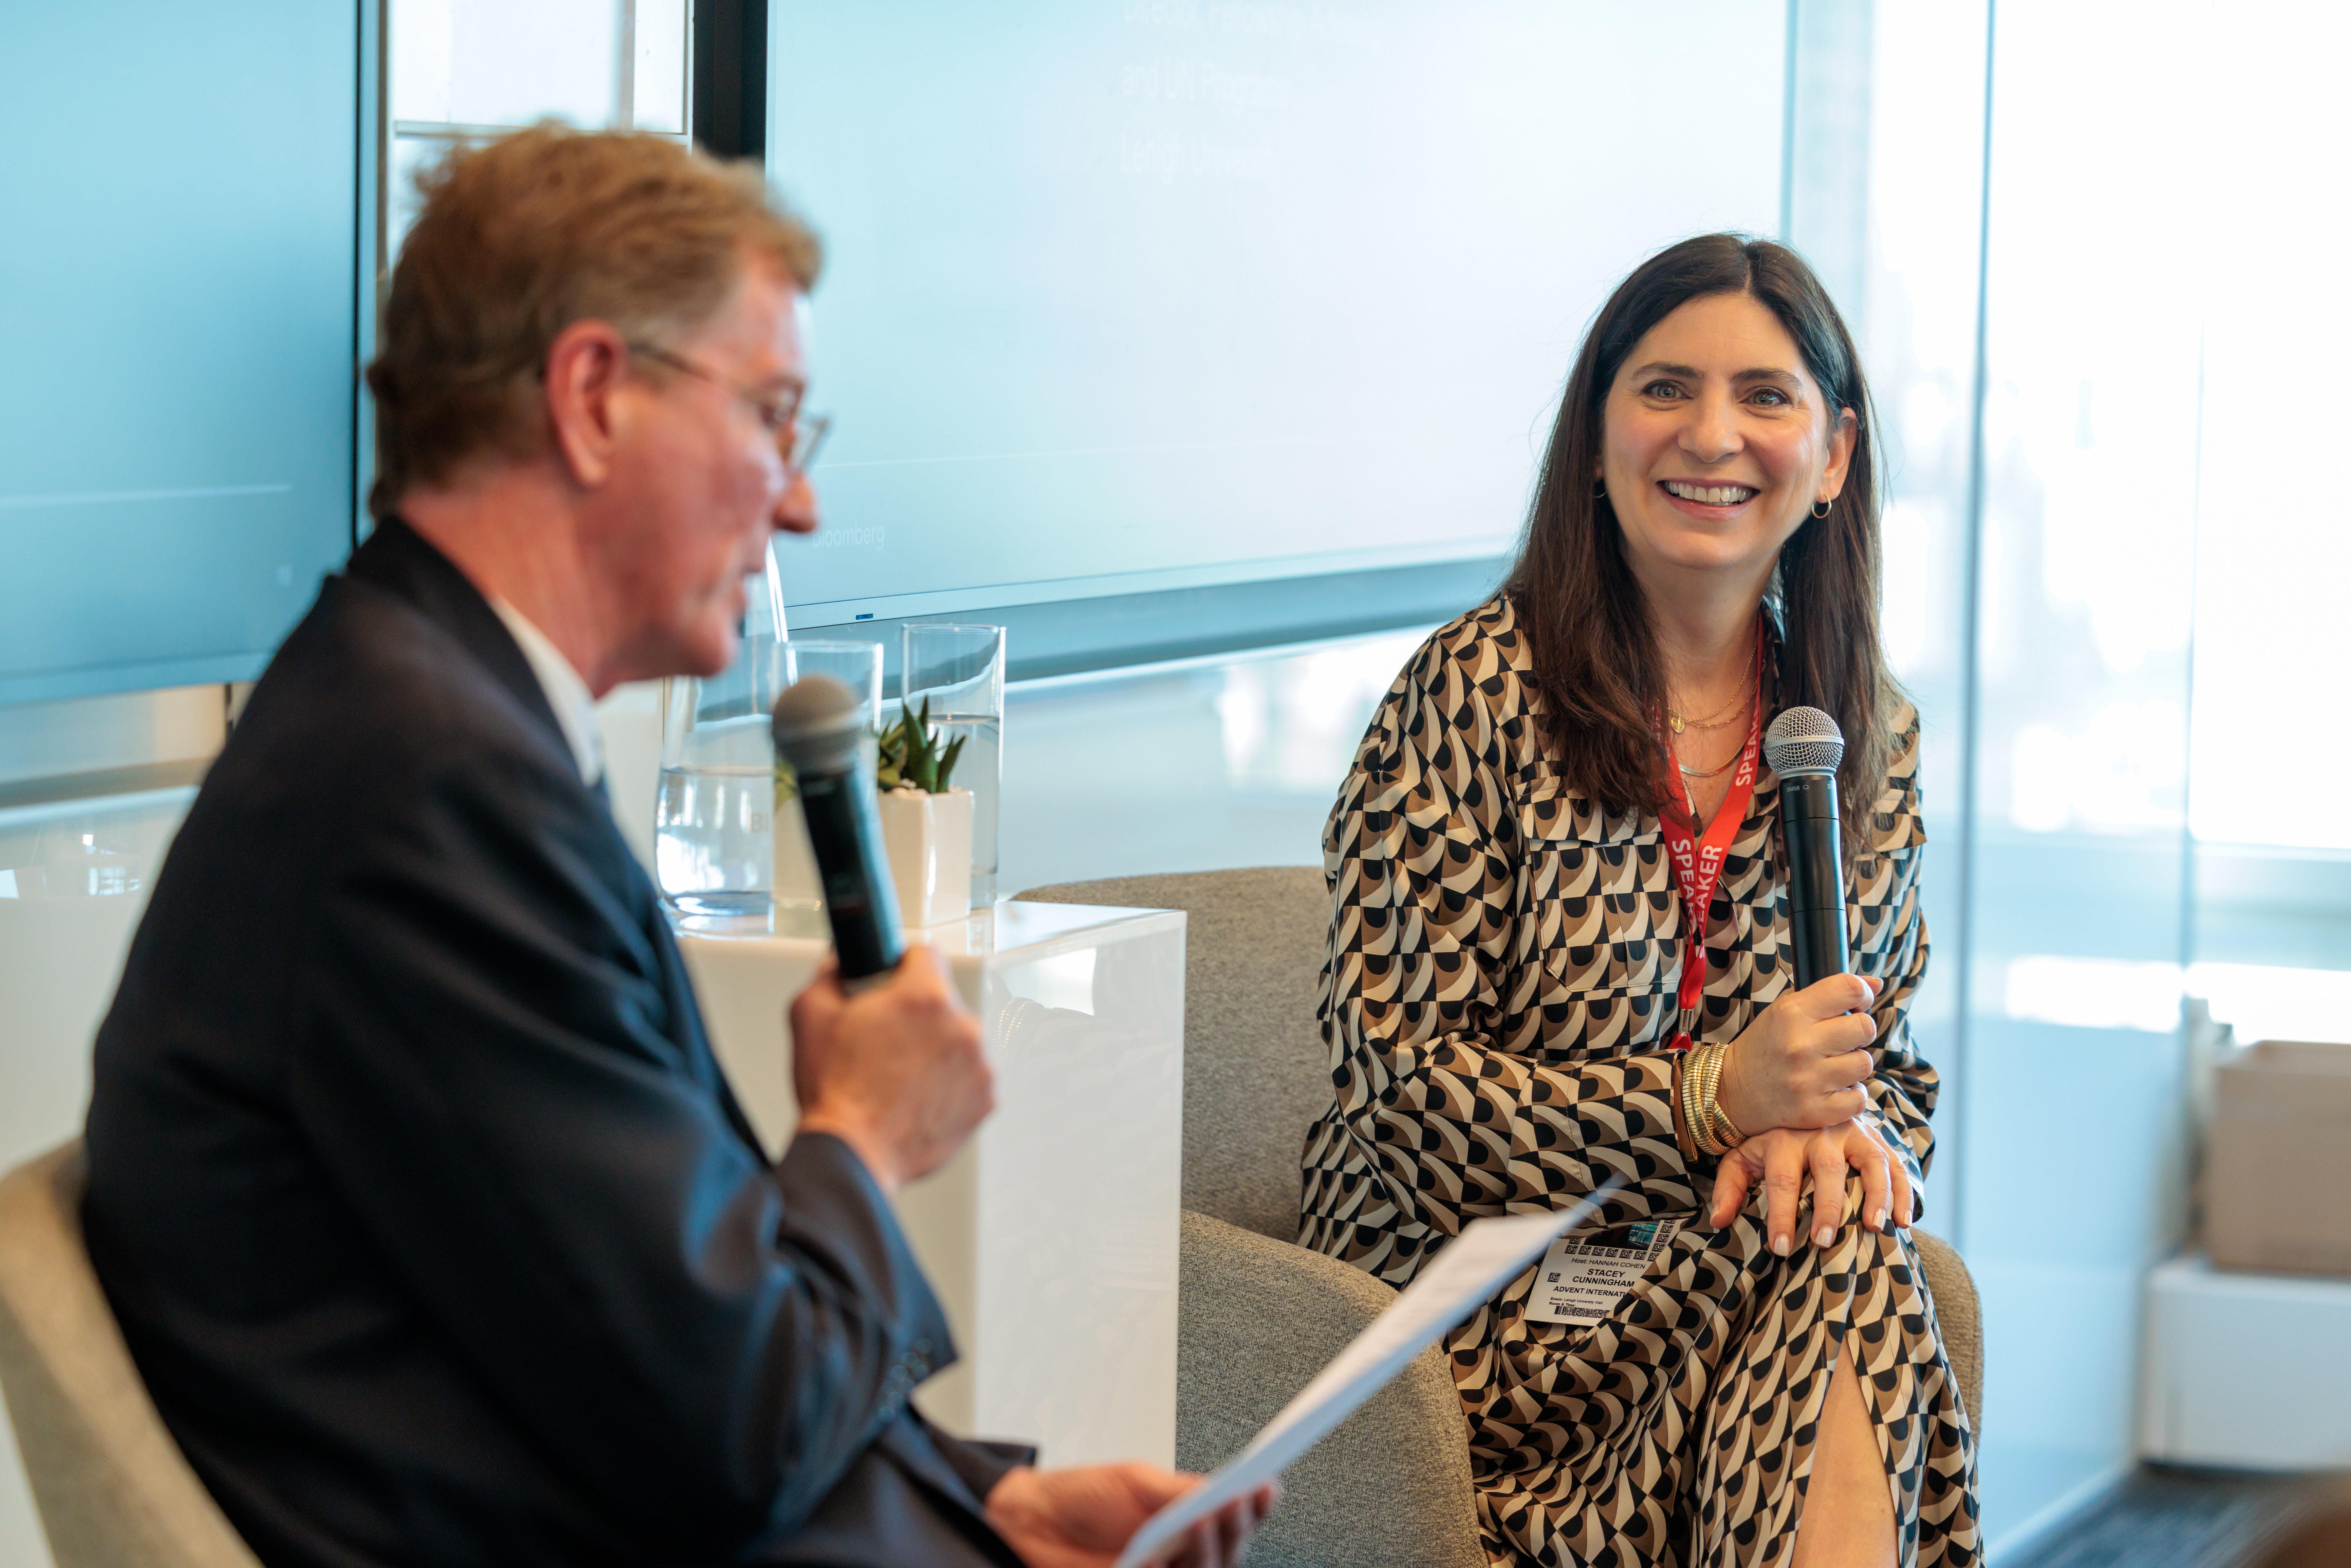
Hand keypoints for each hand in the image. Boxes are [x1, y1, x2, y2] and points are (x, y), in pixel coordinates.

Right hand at [789, 946, 991, 1193]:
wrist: (853, 1155)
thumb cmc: (836, 1093)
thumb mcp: (809, 1016)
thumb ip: (828, 977)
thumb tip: (838, 966)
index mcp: (924, 997)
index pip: (927, 954)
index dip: (902, 965)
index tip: (894, 978)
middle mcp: (961, 1026)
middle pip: (943, 1002)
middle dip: (916, 1016)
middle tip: (885, 1040)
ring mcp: (979, 1066)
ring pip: (959, 1041)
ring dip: (937, 1051)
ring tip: (899, 1076)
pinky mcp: (986, 1100)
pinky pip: (971, 1078)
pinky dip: (951, 1085)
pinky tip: (918, 1097)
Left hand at [983, 1463, 1276, 1567]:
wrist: (1031, 1520)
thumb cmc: (1081, 1497)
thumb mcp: (1136, 1481)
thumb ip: (1181, 1490)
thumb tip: (1227, 1487)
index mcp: (1187, 1520)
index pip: (1234, 1519)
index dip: (1256, 1507)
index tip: (1266, 1487)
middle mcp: (1180, 1553)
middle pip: (1228, 1553)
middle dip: (1235, 1528)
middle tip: (1233, 1503)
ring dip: (1207, 1551)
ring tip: (1200, 1523)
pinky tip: (1156, 1559)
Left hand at [1706, 1117, 1911, 1255]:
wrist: (1799, 1095)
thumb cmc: (1770, 1139)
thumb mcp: (1742, 1156)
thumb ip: (1729, 1187)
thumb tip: (1718, 1220)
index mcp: (1784, 1137)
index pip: (1782, 1178)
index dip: (1781, 1214)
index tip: (1780, 1248)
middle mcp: (1821, 1132)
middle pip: (1828, 1169)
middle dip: (1827, 1207)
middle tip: (1824, 1241)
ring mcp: (1853, 1132)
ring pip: (1872, 1161)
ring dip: (1876, 1195)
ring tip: (1874, 1227)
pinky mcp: (1877, 1138)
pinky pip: (1897, 1165)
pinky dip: (1904, 1193)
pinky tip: (1904, 1222)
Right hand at [1715, 974, 1883, 1133]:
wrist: (1731, 1092)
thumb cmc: (1763, 1046)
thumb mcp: (1784, 1010)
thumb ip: (1827, 994)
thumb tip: (1876, 984)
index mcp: (1791, 1013)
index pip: (1849, 989)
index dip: (1861, 994)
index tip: (1856, 1003)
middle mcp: (1800, 1046)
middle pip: (1865, 1028)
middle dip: (1858, 1031)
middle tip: (1841, 1039)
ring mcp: (1808, 1081)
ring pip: (1864, 1064)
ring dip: (1853, 1064)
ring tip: (1833, 1065)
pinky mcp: (1815, 1112)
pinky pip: (1858, 1099)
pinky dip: (1850, 1094)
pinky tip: (1832, 1088)